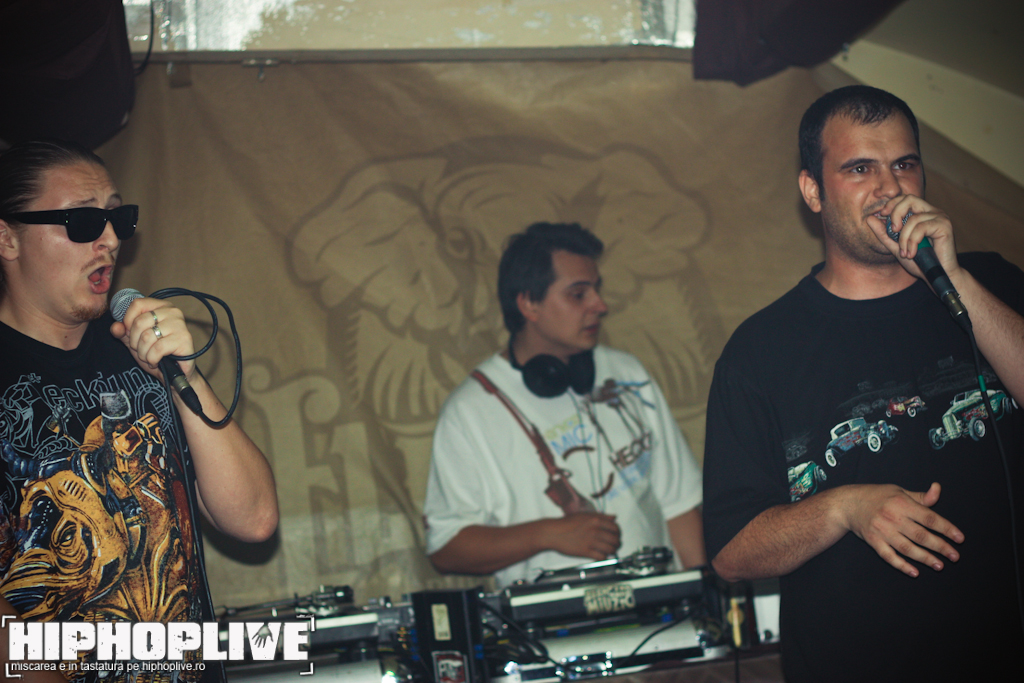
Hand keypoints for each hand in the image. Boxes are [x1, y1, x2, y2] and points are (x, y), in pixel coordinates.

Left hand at [109, 298, 196, 381]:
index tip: (130, 334)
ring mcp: (180, 325)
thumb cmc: (156, 354)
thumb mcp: (135, 341)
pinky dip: (152, 359)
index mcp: (161, 306)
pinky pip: (157, 348)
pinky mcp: (184, 339)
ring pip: (147, 336)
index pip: (137, 304)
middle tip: (141, 350)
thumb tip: (115, 327)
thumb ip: (123, 332)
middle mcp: (173, 312)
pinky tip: (156, 362)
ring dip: (143, 353)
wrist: (174, 373)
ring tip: (149, 357)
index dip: (128, 320)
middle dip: (134, 341)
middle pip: (140, 321)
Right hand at [543, 512, 620, 560]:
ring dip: (612, 551)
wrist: (553, 532)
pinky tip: (600, 555)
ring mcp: (591, 541)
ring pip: (610, 549)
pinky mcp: (585, 551)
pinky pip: (601, 557)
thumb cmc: (567, 523)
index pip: (615, 528)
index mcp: (596, 520)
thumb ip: (601, 516)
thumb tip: (614, 517)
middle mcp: (595, 530)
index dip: (618, 533)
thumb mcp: (584, 515)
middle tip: (615, 545)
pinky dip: (603, 557)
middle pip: (615, 539)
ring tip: (609, 551)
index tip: (616, 536)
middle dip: (617, 543)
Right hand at [842, 482, 963, 577]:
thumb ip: (920, 496)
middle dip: (940, 546)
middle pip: (921, 535)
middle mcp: (892, 517)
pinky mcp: (873, 541)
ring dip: (924, 558)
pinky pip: (889, 556)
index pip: (929, 518)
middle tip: (955, 556)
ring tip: (939, 565)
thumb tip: (938, 489)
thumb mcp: (899, 491)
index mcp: (902, 503)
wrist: (848, 503)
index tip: (959, 538)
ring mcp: (882, 531)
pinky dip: (901, 565)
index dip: (946, 528)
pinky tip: (914, 572)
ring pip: (907, 548)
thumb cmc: (877, 496)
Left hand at [869, 195, 960, 283]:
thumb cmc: (919, 261)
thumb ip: (884, 233)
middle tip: (893, 230)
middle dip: (895, 213)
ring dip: (904, 238)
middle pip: (909, 199)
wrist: (936, 274)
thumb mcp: (896, 246)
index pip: (905, 199)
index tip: (881, 214)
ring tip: (905, 253)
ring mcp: (940, 218)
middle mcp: (932, 212)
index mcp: (922, 214)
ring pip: (913, 219)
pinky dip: (912, 242)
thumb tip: (870, 218)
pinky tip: (912, 254)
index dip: (892, 204)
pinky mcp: (944, 226)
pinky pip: (921, 228)